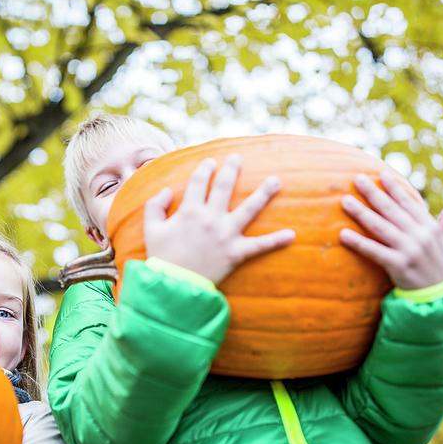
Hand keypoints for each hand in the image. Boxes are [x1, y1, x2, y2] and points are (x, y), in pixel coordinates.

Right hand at [144, 154, 294, 283]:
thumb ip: (155, 206)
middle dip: (232, 170)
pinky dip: (275, 241)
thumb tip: (168, 190)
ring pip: (248, 209)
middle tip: (238, 158)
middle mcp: (210, 218)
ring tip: (276, 181)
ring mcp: (226, 234)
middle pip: (224, 187)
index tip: (211, 162)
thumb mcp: (151, 229)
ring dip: (263, 193)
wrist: (175, 285)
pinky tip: (291, 235)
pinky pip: (259, 246)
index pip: (199, 182)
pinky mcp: (236, 252)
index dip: (205, 169)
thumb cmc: (162, 258)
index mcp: (189, 211)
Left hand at [340, 171, 442, 288]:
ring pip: (381, 227)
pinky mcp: (399, 265)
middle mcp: (421, 236)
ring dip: (361, 213)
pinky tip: (343, 234)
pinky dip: (358, 242)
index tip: (381, 173)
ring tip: (345, 201)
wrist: (439, 297)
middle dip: (374, 193)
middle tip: (357, 178)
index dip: (395, 188)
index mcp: (430, 227)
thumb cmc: (438, 267)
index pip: (409, 203)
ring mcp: (410, 250)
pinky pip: (374, 251)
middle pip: (392, 210)